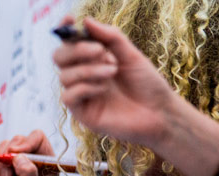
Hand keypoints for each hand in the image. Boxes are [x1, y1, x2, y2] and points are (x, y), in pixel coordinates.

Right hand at [0, 130, 71, 175]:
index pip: (38, 138)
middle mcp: (34, 163)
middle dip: (11, 155)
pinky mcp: (4, 171)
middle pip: (20, 140)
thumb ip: (27, 173)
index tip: (16, 154)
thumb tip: (18, 156)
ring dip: (2, 164)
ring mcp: (18, 167)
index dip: (27, 142)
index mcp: (48, 165)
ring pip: (6, 148)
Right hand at [53, 16, 179, 147]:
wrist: (160, 113)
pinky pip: (68, 96)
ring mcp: (80, 94)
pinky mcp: (82, 112)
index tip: (71, 19)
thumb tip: (86, 21)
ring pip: (64, 76)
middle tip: (100, 51)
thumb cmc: (147, 84)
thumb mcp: (131, 55)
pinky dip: (85, 88)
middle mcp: (82, 75)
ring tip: (112, 71)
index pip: (69, 42)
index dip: (65, 29)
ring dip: (88, 70)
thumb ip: (110, 37)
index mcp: (92, 59)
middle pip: (59, 57)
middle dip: (77, 50)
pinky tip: (104, 89)